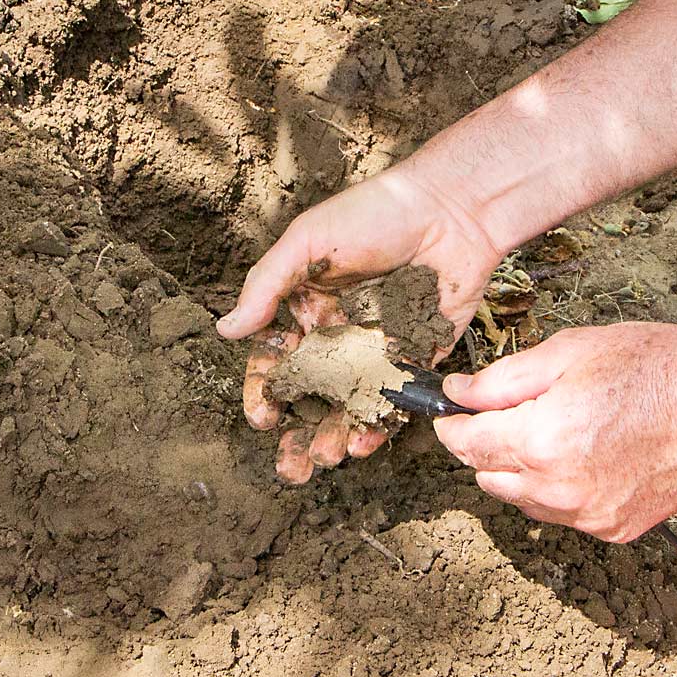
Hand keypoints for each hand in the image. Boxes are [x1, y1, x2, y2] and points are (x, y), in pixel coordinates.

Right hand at [217, 167, 503, 483]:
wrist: (451, 210)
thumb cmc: (373, 214)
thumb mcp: (308, 242)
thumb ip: (266, 287)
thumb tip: (225, 330)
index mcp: (307, 307)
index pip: (278, 361)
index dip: (266, 392)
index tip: (263, 418)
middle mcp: (341, 335)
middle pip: (314, 396)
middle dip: (299, 433)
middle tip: (292, 466)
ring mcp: (380, 350)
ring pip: (353, 405)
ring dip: (336, 435)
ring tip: (328, 458)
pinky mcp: (419, 357)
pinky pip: (398, 399)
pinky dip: (382, 424)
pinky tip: (366, 441)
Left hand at [433, 323, 676, 541]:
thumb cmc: (657, 367)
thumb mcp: (570, 352)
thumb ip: (502, 379)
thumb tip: (458, 393)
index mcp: (542, 440)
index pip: (466, 444)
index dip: (450, 424)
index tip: (450, 411)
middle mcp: (559, 489)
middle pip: (487, 474)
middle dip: (487, 444)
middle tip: (513, 410)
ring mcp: (587, 515)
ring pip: (521, 498)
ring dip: (520, 468)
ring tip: (558, 427)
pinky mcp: (612, 528)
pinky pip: (562, 512)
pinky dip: (558, 487)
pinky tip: (588, 452)